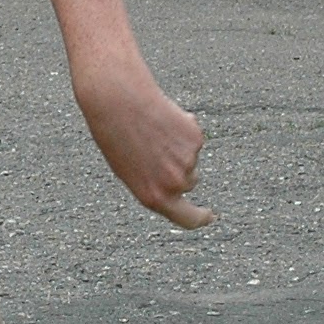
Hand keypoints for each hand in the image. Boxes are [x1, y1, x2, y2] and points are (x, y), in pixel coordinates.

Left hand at [75, 69, 211, 228]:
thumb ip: (155, 184)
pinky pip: (194, 139)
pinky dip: (182, 130)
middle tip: (157, 150)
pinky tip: (162, 119)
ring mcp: (187, 162)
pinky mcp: (195, 139)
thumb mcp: (129, 171)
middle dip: (181, 170)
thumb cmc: (115, 136)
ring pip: (191, 159)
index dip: (200, 218)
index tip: (208, 216)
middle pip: (190, 183)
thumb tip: (178, 183)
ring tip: (153, 132)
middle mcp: (174, 184)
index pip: (187, 219)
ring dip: (178, 149)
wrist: (118, 104)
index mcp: (154, 197)